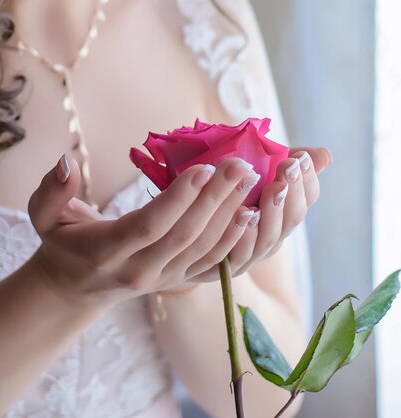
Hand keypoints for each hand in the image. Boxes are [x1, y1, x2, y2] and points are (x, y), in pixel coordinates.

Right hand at [27, 154, 261, 305]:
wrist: (76, 286)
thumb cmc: (62, 242)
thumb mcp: (45, 216)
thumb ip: (51, 191)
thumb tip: (65, 162)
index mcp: (106, 252)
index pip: (149, 225)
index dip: (178, 199)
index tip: (204, 167)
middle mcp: (138, 272)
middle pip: (184, 236)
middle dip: (215, 199)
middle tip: (240, 164)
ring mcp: (161, 280)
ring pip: (204, 251)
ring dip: (230, 216)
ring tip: (250, 181)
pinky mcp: (177, 282)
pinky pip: (212, 267)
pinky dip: (234, 242)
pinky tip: (251, 216)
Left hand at [192, 146, 331, 281]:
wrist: (177, 230)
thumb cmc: (216, 195)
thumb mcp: (247, 174)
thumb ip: (280, 162)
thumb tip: (325, 155)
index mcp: (279, 215)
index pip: (306, 199)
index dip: (307, 180)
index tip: (300, 156)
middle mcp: (268, 237)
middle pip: (292, 219)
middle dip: (293, 191)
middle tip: (288, 167)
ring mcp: (248, 255)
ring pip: (269, 238)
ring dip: (273, 212)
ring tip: (273, 187)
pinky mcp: (223, 267)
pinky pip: (239, 255)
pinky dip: (245, 235)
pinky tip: (245, 214)